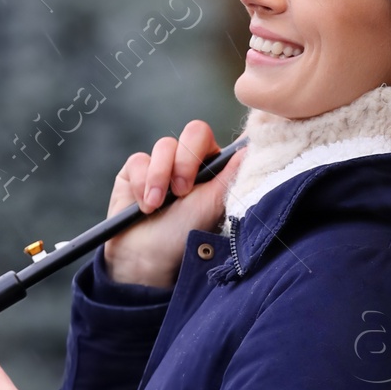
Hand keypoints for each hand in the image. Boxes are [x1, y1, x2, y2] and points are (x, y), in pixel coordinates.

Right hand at [102, 119, 238, 289]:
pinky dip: (142, 184)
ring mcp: (162, 164)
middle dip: (186, 161)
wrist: (146, 258)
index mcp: (214, 168)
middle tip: (182, 191)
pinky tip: (145, 206)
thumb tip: (254, 143)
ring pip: (164, 145)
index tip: (206, 175)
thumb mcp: (214, 203)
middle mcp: (190, 161)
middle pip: (194, 131)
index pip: (220, 139)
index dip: (209, 148)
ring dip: (160, 177)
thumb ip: (233, 171)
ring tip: (157, 205)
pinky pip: (139, 161)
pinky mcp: (136, 171)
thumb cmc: (185, 235)